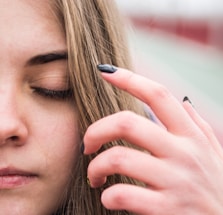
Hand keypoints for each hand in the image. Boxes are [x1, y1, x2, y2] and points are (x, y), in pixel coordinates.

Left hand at [83, 67, 222, 214]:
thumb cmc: (215, 186)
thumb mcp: (212, 151)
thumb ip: (196, 124)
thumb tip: (182, 101)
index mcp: (190, 135)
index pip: (158, 95)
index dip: (129, 79)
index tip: (105, 72)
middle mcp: (183, 153)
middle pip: (127, 123)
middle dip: (96, 130)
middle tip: (87, 144)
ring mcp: (175, 181)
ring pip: (118, 158)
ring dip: (96, 166)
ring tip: (95, 174)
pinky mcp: (167, 209)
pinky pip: (124, 195)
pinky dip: (108, 195)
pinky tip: (109, 197)